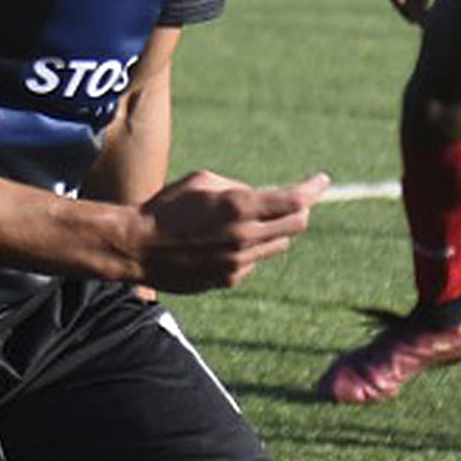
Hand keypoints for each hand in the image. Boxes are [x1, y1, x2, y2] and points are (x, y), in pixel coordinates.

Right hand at [133, 170, 329, 292]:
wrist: (138, 248)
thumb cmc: (166, 208)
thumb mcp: (202, 181)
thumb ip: (237, 187)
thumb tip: (259, 196)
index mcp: (239, 208)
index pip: (294, 201)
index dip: (314, 189)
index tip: (322, 181)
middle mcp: (244, 237)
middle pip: (296, 224)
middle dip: (299, 209)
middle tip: (292, 200)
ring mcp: (239, 262)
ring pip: (278, 244)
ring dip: (273, 230)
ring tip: (246, 222)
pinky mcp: (230, 279)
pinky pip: (254, 262)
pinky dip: (250, 250)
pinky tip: (223, 244)